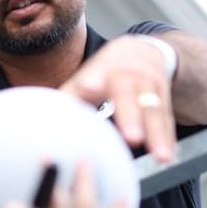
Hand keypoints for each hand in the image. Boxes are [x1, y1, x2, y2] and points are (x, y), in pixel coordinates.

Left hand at [61, 35, 175, 160]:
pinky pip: (167, 121)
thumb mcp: (87, 76)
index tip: (88, 89)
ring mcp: (149, 86)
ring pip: (154, 111)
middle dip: (131, 116)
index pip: (95, 76)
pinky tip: (167, 156)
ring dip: (158, 134)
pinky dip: (168, 139)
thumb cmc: (106, 71)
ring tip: (161, 156)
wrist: (144, 50)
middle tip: (131, 137)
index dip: (92, 83)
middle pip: (128, 96)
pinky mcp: (165, 98)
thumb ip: (68, 97)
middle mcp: (128, 76)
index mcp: (102, 70)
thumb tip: (39, 119)